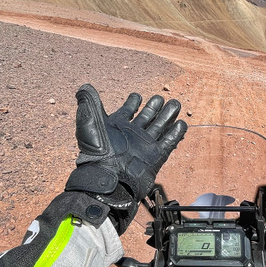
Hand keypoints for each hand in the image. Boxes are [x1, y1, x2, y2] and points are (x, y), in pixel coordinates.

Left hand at [65, 84, 186, 232]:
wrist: (109, 179)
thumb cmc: (98, 152)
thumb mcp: (90, 123)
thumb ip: (90, 103)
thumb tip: (83, 87)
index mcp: (117, 126)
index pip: (128, 110)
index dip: (132, 102)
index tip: (137, 96)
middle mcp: (132, 135)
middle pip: (147, 117)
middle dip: (155, 107)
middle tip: (162, 97)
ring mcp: (145, 145)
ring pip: (159, 127)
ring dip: (167, 116)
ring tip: (176, 104)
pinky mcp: (156, 156)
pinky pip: (168, 142)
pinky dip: (175, 133)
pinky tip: (182, 124)